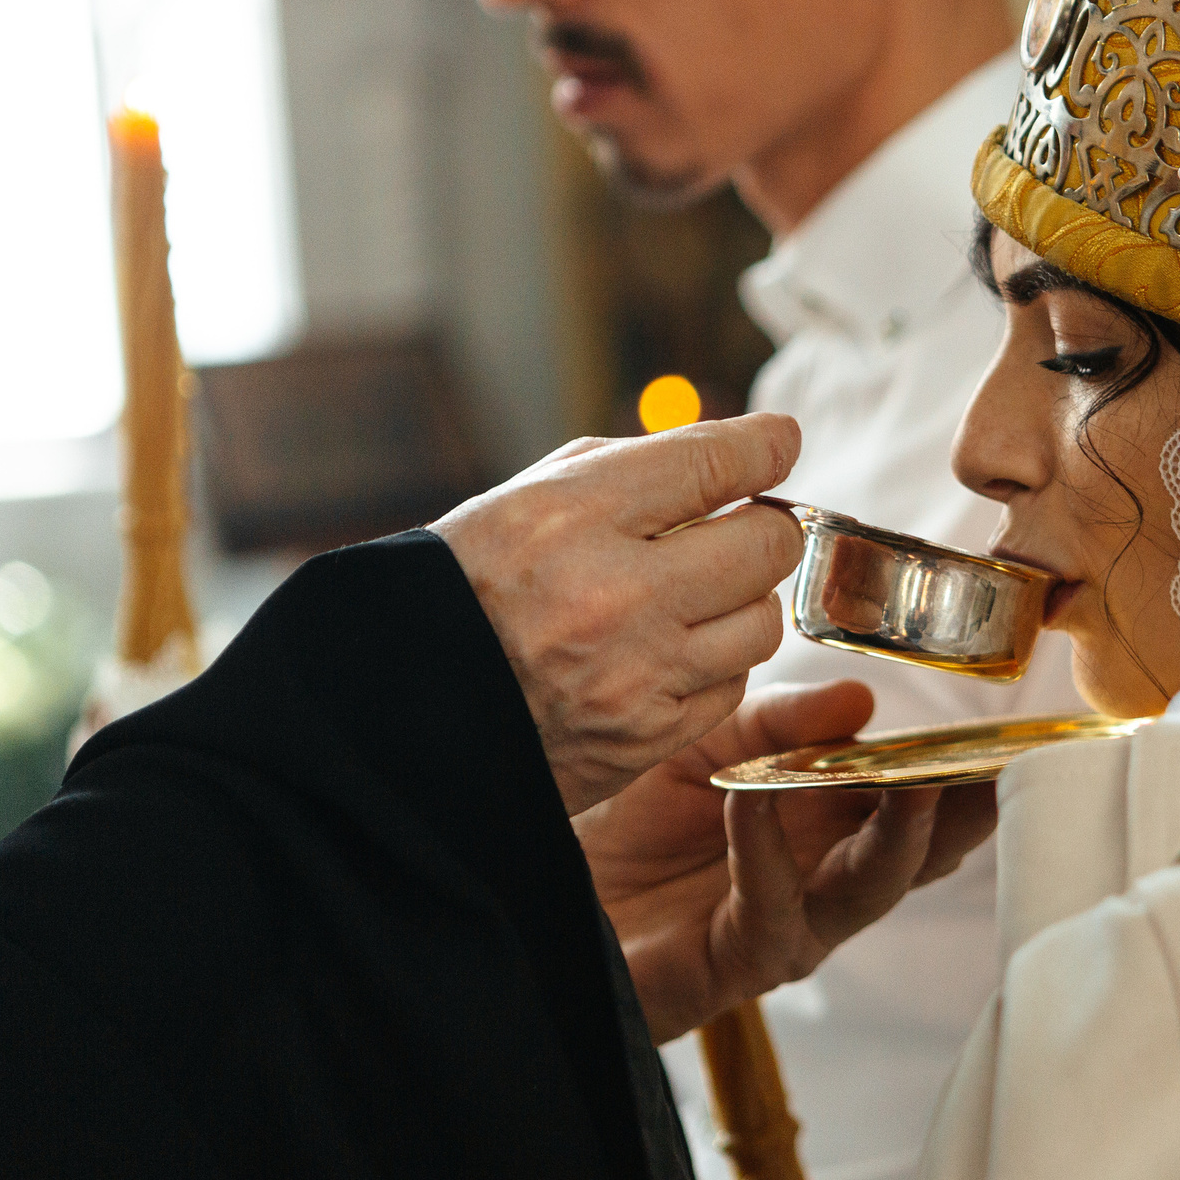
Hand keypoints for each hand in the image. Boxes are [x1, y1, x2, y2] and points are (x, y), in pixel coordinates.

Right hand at [433, 414, 805, 816]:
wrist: (401, 710)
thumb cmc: (468, 588)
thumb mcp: (526, 499)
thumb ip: (633, 468)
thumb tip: (739, 450)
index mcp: (571, 519)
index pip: (711, 465)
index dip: (763, 447)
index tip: (778, 443)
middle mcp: (613, 596)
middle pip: (765, 546)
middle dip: (762, 530)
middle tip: (738, 529)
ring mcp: (636, 674)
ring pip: (763, 622)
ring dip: (743, 602)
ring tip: (697, 596)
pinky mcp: (648, 736)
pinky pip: (733, 685)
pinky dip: (715, 663)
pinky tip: (672, 651)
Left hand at [576, 680, 997, 1042]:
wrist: (551, 880)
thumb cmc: (633, 818)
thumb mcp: (713, 745)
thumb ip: (783, 725)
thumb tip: (861, 701)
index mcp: (835, 825)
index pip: (923, 798)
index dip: (969, 770)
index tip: (1014, 729)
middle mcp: (829, 880)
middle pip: (925, 852)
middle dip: (969, 812)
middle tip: (1002, 763)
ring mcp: (792, 926)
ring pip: (872, 889)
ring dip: (899, 836)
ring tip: (916, 782)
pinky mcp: (737, 960)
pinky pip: (770, 903)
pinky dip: (766, 843)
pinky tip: (756, 795)